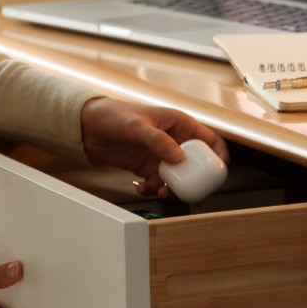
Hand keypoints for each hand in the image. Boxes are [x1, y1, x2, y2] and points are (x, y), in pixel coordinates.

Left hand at [80, 97, 229, 196]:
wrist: (86, 126)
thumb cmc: (112, 115)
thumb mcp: (138, 126)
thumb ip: (159, 142)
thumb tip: (180, 158)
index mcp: (178, 123)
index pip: (208, 138)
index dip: (218, 154)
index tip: (220, 170)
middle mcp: (172, 140)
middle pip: (195, 163)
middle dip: (195, 180)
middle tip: (192, 192)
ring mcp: (160, 155)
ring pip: (177, 177)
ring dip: (172, 188)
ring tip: (162, 192)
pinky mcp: (147, 167)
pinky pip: (158, 183)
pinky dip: (153, 189)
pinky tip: (143, 187)